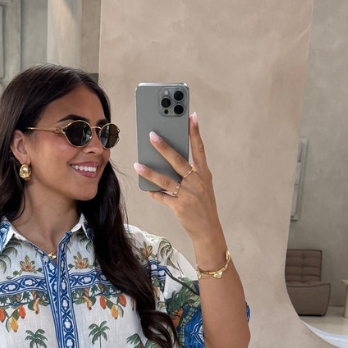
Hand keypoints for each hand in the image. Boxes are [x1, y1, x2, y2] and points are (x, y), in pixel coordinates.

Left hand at [133, 113, 223, 242]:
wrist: (209, 231)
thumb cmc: (203, 205)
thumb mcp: (203, 186)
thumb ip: (191, 172)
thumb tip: (170, 159)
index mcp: (204, 174)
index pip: (199, 149)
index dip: (195, 132)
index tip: (191, 116)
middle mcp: (197, 182)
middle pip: (178, 161)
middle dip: (164, 147)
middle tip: (151, 135)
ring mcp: (188, 195)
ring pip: (166, 180)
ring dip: (150, 172)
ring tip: (138, 164)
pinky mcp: (180, 207)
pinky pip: (163, 197)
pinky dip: (153, 192)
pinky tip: (145, 188)